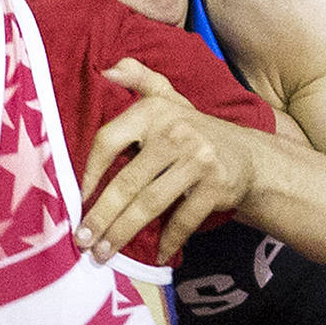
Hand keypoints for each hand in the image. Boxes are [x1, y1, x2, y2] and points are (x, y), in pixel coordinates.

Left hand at [77, 59, 259, 264]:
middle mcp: (175, 131)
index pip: (108, 140)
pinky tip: (156, 255)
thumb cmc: (195, 131)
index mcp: (154, 111)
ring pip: (150, 204)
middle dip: (101, 216)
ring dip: (123, 233)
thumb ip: (140, 80)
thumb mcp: (170, 100)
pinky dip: (168, 240)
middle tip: (82, 240)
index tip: (76, 200)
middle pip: (127, 181)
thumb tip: (108, 68)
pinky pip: (183, 219)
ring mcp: (198, 159)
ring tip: (104, 253)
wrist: (249, 156)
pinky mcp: (216, 185)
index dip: (89, 172)